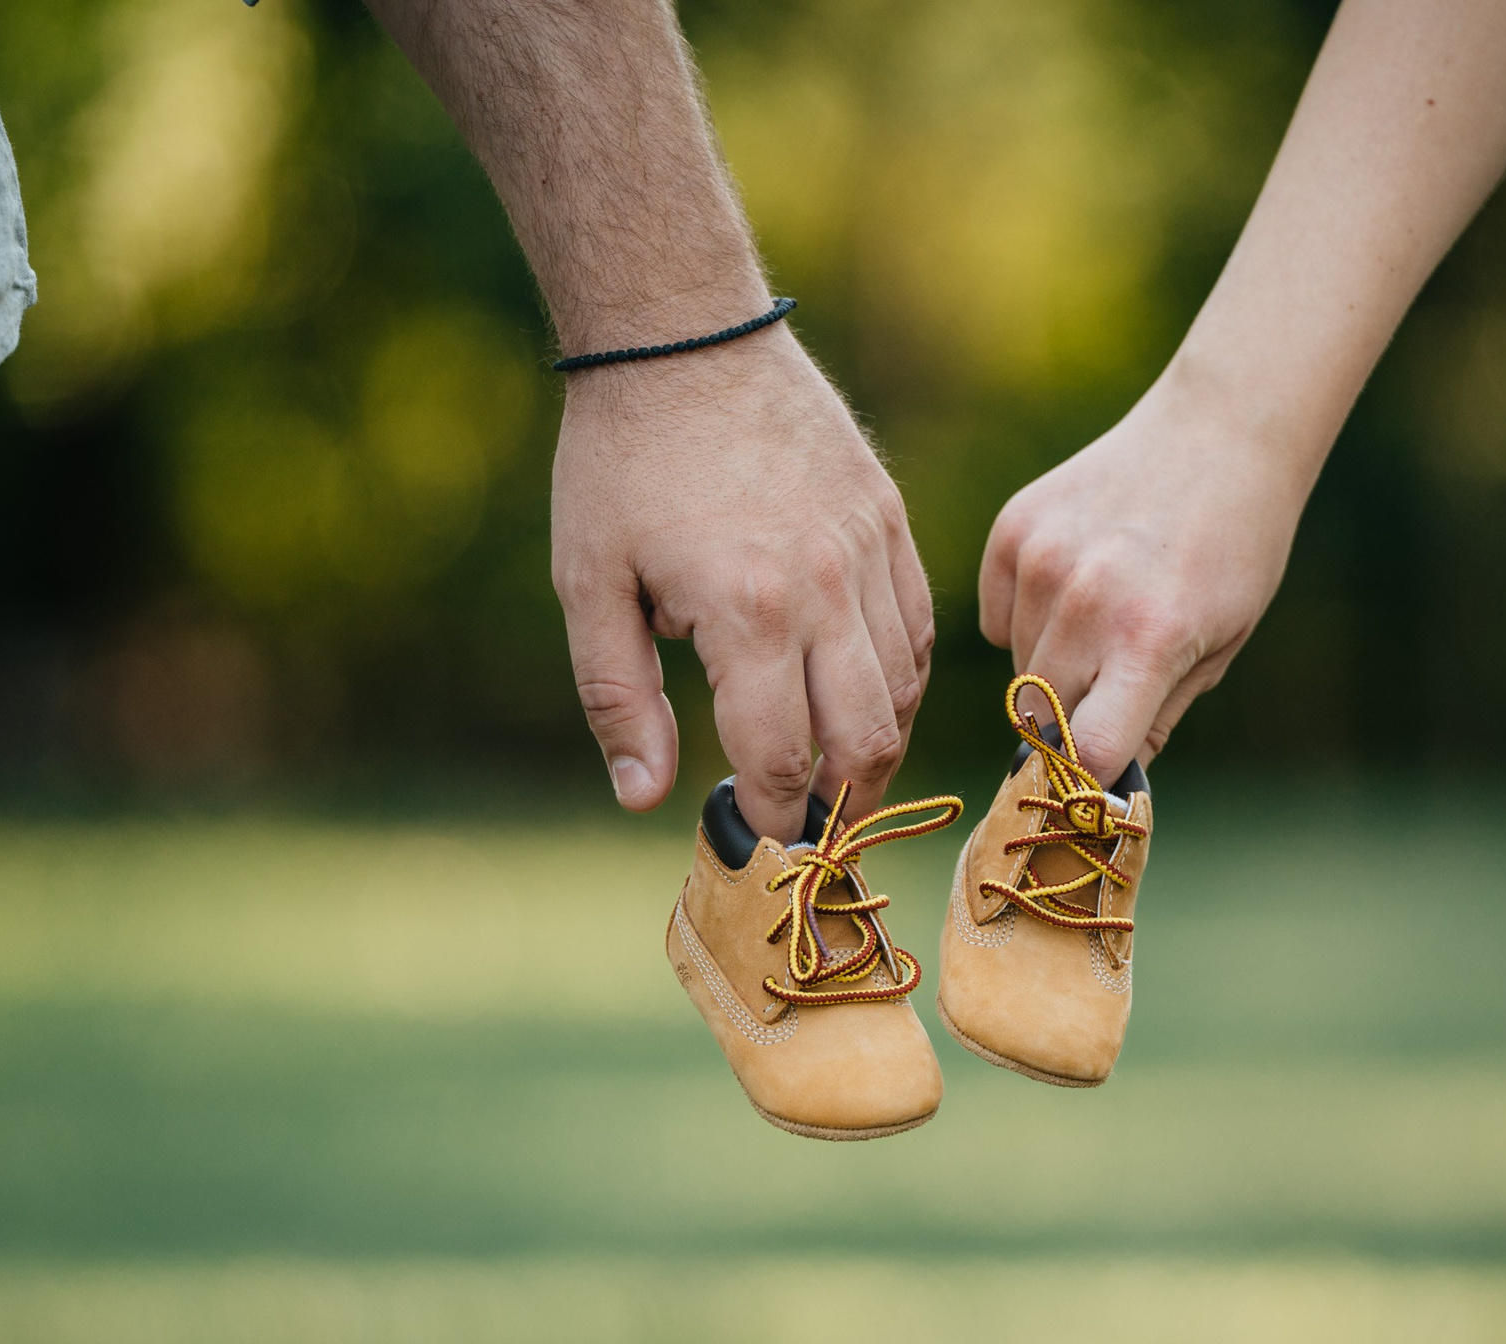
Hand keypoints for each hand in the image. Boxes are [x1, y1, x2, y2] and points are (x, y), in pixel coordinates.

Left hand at [551, 326, 933, 841]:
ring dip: (875, 747)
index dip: (774, 817)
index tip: (759, 843)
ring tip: (837, 773)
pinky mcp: (889, 520)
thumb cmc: (621, 464)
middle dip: (838, 801)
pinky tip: (862, 697)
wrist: (683, 338)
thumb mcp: (589, 585)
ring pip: (902, 689)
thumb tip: (644, 798)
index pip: (780, 757)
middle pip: (864, 740)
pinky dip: (898, 680)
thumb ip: (618, 700)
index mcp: (748, 613)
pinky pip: (916, 628)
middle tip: (809, 826)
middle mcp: (826, 588)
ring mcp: (869, 550)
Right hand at [979, 366, 1303, 784]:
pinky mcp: (1013, 529)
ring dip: (1052, 667)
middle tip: (1113, 686)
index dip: (1088, 774)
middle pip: (1039, 716)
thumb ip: (1158, 718)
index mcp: (1149, 640)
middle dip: (1070, 721)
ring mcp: (1042, 560)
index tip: (1096, 775)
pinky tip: (1076, 583)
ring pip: (1018, 667)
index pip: (1084, 751)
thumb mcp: (1221, 645)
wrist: (1219, 434)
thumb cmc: (1236, 549)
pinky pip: (997, 618)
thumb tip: (1099, 784)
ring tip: (1106, 618)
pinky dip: (1027, 619)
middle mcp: (1086, 601)